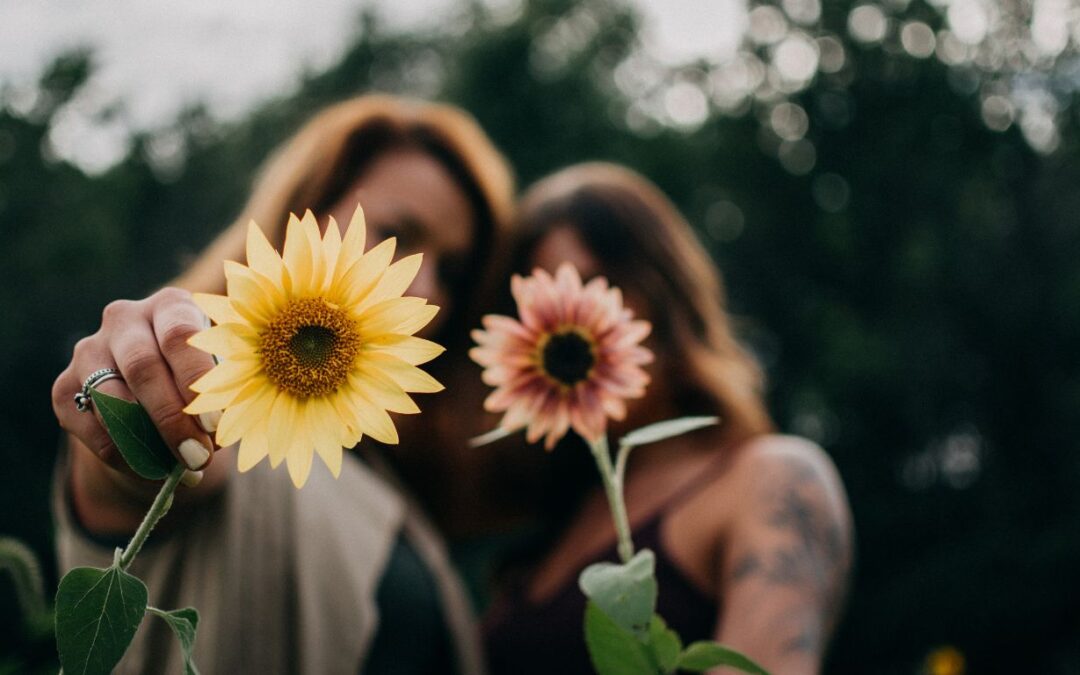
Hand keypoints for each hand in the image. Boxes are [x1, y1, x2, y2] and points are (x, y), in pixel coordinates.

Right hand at [52, 287, 218, 479]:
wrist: (157, 393)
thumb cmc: (202, 379)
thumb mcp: (220, 376)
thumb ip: (219, 395)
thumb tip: (214, 436)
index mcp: (171, 306)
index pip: (179, 335)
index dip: (196, 381)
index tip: (215, 424)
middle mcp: (125, 319)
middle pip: (142, 367)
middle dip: (171, 418)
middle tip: (198, 457)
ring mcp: (89, 351)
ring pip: (111, 398)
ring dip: (147, 441)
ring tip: (180, 468)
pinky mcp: (64, 387)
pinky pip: (90, 426)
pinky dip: (124, 454)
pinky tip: (153, 470)